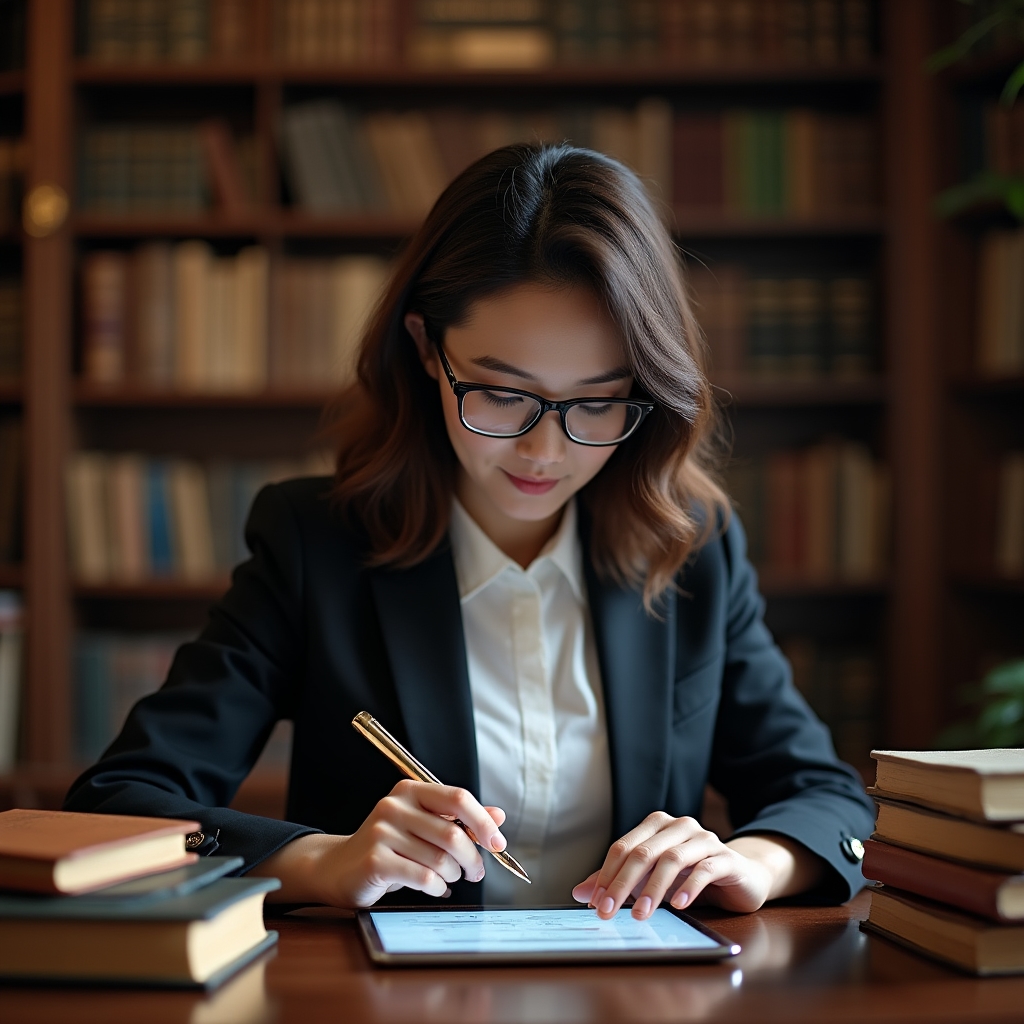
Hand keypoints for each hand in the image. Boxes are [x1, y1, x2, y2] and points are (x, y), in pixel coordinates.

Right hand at [252, 780, 506, 907]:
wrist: (338, 868)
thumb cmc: (389, 847)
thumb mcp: (424, 826)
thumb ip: (460, 820)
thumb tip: (498, 816)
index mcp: (410, 791)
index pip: (458, 798)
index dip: (483, 822)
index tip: (498, 844)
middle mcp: (394, 806)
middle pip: (451, 833)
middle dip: (472, 858)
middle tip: (476, 872)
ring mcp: (381, 832)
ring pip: (439, 859)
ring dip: (453, 875)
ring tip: (449, 879)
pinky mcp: (374, 860)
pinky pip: (423, 877)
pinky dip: (437, 887)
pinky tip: (435, 888)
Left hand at [571, 814, 818, 920]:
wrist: (741, 876)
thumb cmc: (690, 876)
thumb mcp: (651, 878)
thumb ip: (619, 881)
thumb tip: (580, 892)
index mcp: (657, 826)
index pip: (623, 847)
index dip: (606, 875)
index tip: (594, 903)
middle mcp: (679, 826)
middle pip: (643, 852)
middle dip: (622, 884)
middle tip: (608, 912)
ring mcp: (704, 839)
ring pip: (672, 859)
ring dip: (652, 889)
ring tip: (640, 915)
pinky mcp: (726, 858)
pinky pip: (705, 869)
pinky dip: (689, 886)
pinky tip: (678, 905)